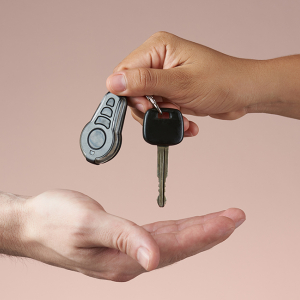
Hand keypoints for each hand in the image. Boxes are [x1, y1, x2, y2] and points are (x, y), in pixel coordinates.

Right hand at [16, 189, 245, 280]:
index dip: (205, 233)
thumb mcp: (86, 225)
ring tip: (221, 219)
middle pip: (179, 245)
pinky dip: (178, 229)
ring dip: (198, 229)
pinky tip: (188, 226)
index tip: (230, 220)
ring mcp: (126, 252)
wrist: (33, 222)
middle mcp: (129, 260)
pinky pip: (158, 235)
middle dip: (210, 230)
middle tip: (236, 216)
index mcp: (122, 260)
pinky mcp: (123, 241)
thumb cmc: (53, 221)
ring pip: (172, 240)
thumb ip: (122, 239)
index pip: (174, 246)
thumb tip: (154, 260)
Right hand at [106, 31, 299, 134]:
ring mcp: (165, 77)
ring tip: (181, 118)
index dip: (129, 94)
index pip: (124, 72)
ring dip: (162, 117)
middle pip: (133, 90)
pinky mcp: (172, 91)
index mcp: (158, 48)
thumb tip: (113, 82)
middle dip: (148, 109)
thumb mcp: (181, 83)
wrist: (245, 93)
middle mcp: (159, 60)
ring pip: (146, 103)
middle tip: (166, 112)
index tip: (145, 107)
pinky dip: (170, 119)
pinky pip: (160, 109)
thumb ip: (145, 83)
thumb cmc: (222, 81)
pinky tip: (186, 121)